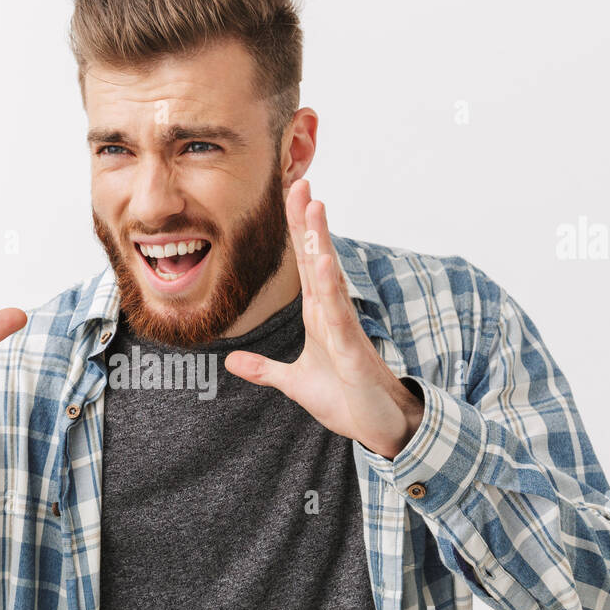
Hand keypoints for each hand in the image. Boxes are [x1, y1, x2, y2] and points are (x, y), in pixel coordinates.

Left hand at [224, 178, 424, 458]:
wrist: (378, 427)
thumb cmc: (346, 400)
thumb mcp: (294, 383)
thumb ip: (263, 370)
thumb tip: (231, 361)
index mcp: (320, 315)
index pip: (305, 265)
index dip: (296, 232)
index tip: (290, 196)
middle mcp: (333, 313)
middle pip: (317, 259)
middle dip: (307, 222)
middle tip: (301, 181)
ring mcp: (345, 329)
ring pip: (330, 278)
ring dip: (321, 242)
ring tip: (314, 207)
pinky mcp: (353, 351)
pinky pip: (340, 316)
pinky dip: (332, 289)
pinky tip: (324, 264)